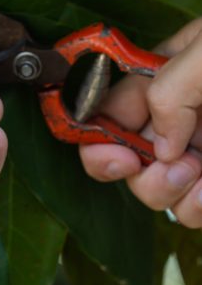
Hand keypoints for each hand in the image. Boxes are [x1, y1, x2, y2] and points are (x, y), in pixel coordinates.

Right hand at [80, 18, 201, 227]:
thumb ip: (170, 88)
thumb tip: (159, 143)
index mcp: (162, 77)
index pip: (104, 109)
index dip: (95, 135)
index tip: (116, 154)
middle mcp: (174, 116)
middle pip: (121, 155)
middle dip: (134, 170)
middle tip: (167, 166)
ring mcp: (197, 149)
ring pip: (154, 187)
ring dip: (166, 192)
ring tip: (197, 177)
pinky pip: (190, 206)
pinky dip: (193, 207)